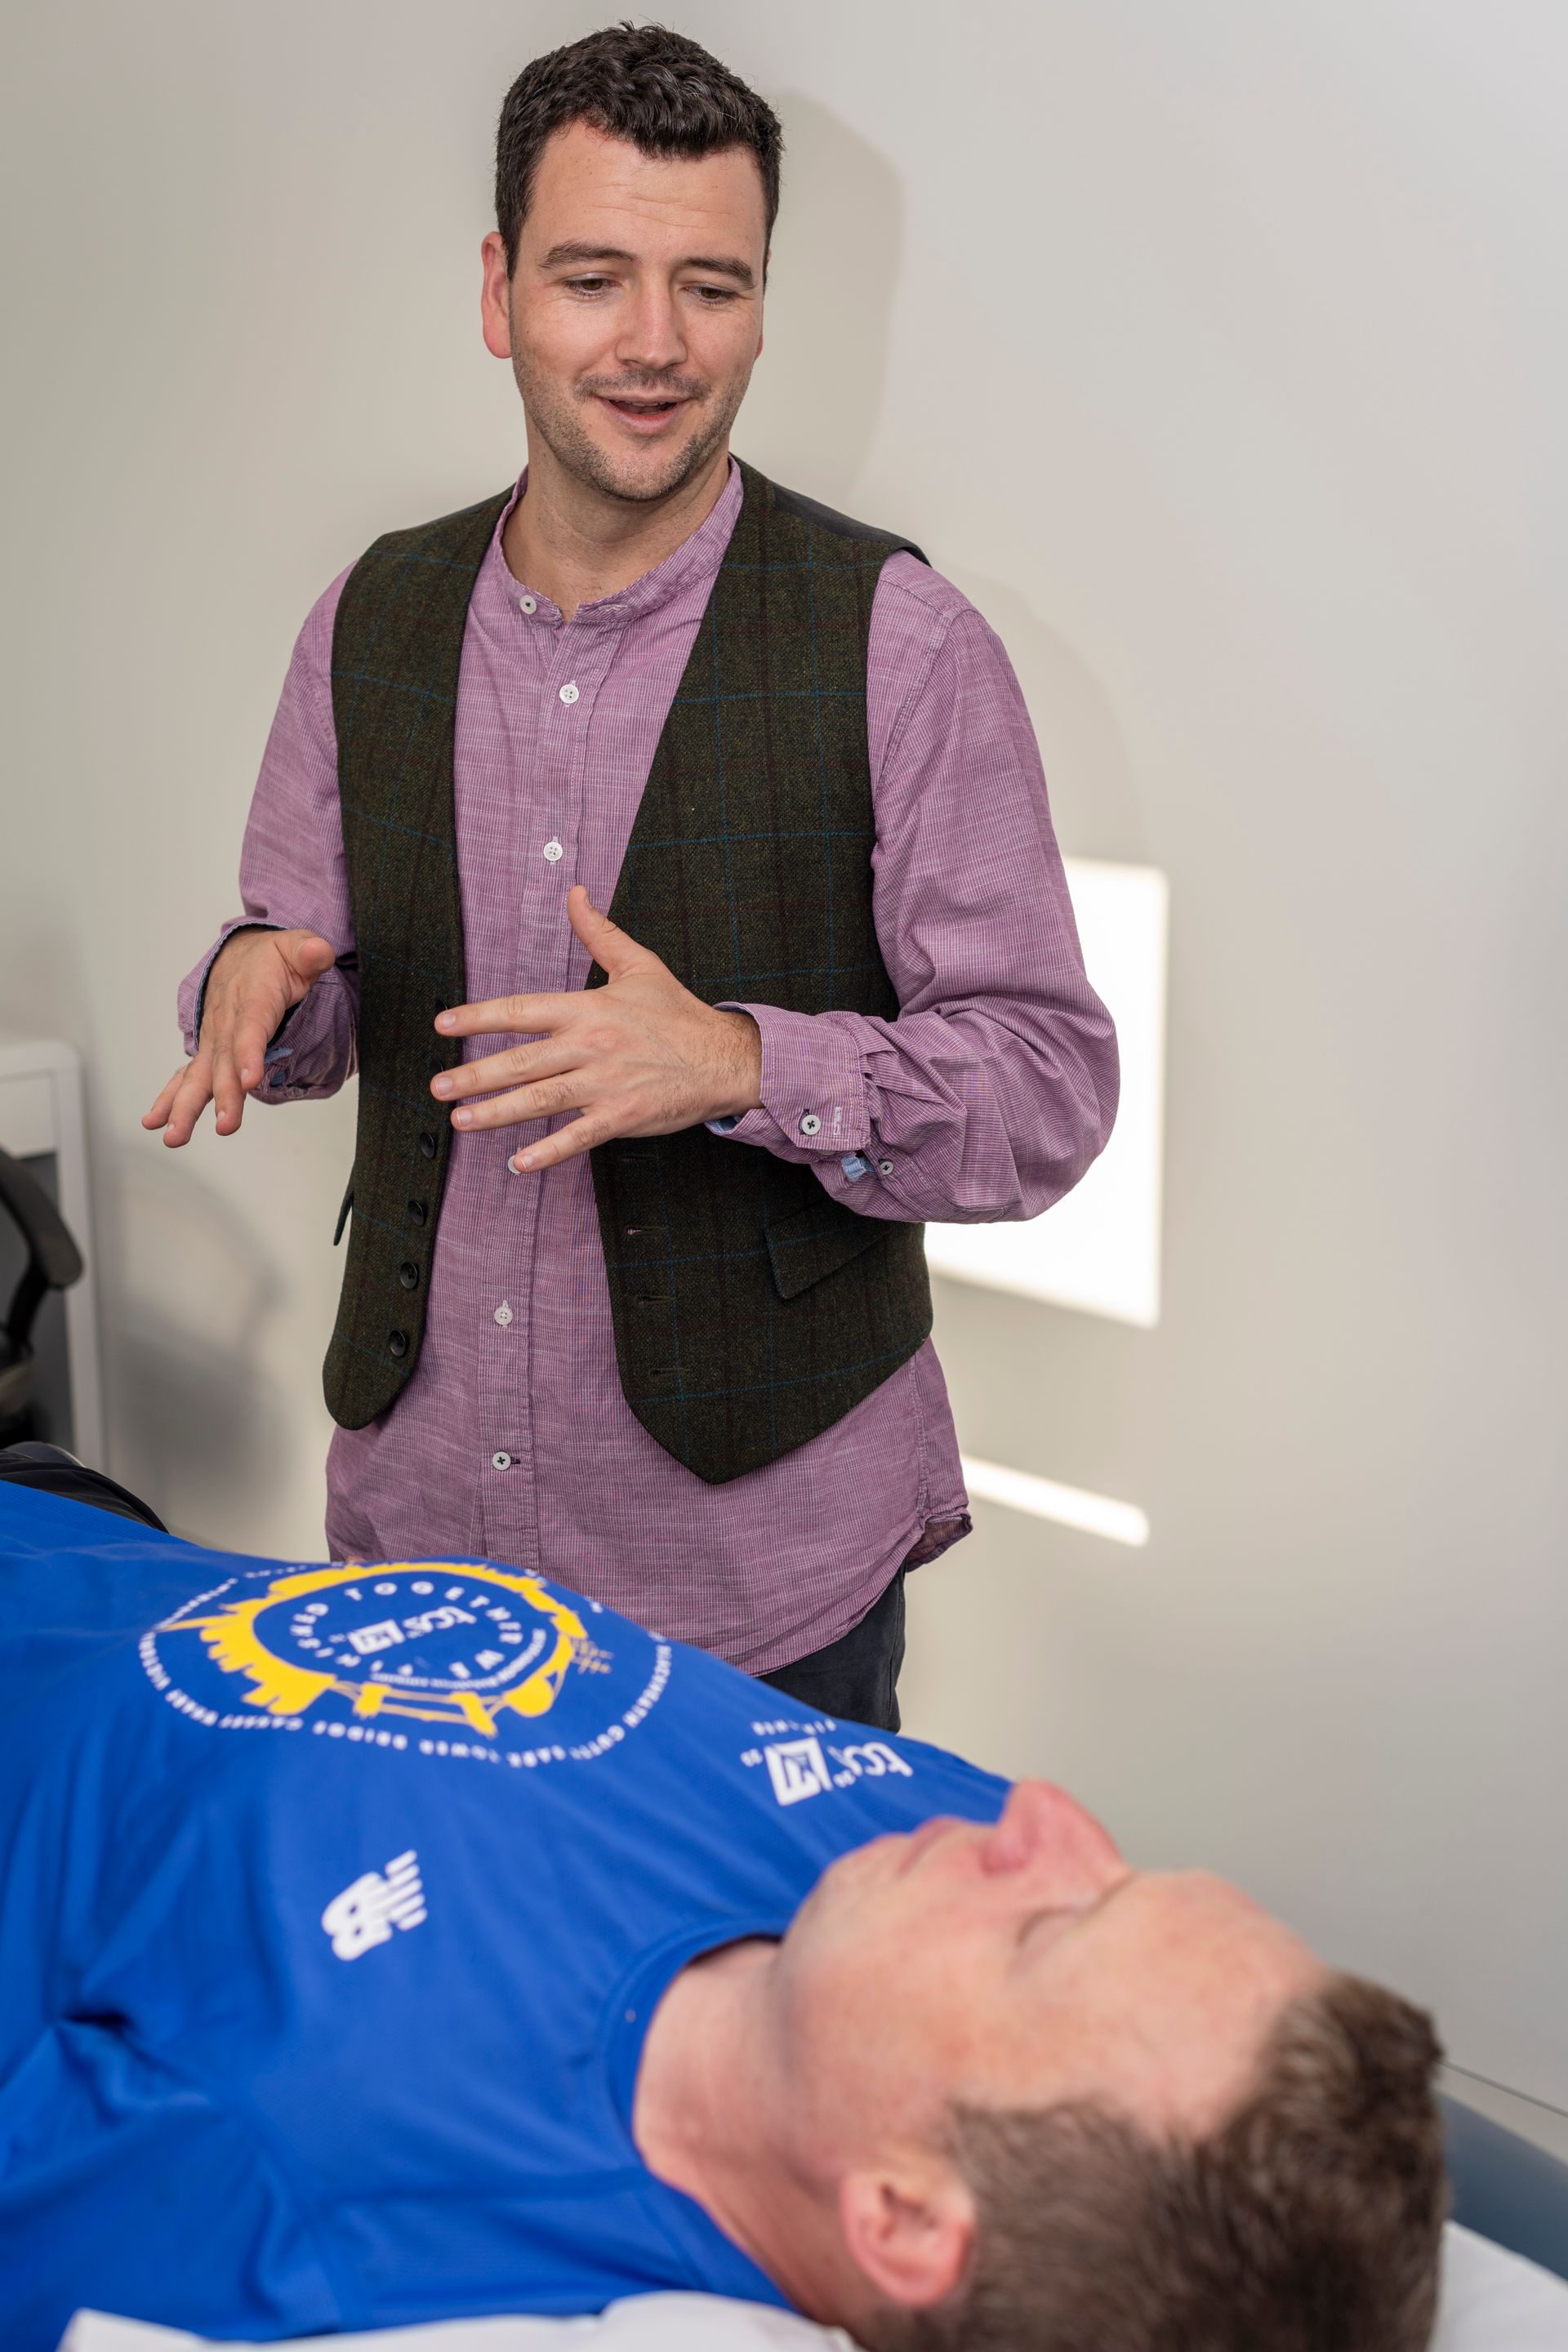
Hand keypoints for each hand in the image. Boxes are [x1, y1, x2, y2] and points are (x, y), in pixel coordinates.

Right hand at [142, 926, 336, 1145]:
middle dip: (224, 1094)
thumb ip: (309, 953)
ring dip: (187, 1106)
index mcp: (252, 997)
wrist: (241, 954)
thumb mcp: (297, 948)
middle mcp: (226, 1021)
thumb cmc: (273, 958)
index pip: (251, 1027)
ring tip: (176, 1136)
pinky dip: (170, 1098)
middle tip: (226, 1125)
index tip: (250, 1080)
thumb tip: (319, 952)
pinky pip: (188, 1076)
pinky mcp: (209, 1051)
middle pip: (224, 1061)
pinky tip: (157, 1122)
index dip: (249, 1053)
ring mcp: (214, 1039)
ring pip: (200, 1075)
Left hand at [431, 887, 763, 1172]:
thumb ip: (599, 932)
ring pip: (541, 1099)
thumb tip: (575, 893)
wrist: (725, 1058)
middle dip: (475, 1076)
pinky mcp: (622, 1116)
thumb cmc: (679, 1015)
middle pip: (522, 1060)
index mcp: (589, 1008)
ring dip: (497, 1113)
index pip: (522, 1010)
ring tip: (461, 1121)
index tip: (444, 1025)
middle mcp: (591, 1045)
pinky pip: (578, 1136)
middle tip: (438, 1087)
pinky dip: (547, 1151)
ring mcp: (606, 1083)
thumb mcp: (639, 965)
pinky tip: (518, 1162)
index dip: (479, 1017)